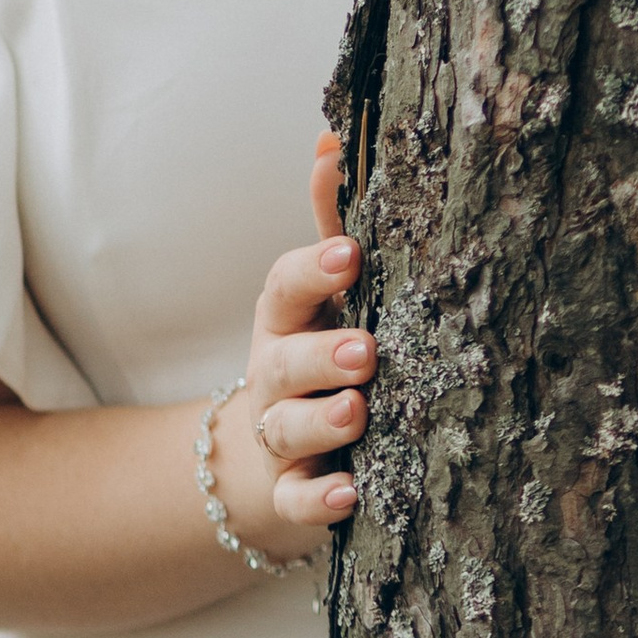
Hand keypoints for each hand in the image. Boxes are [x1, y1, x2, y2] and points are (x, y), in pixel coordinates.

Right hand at [230, 132, 373, 540]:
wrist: (272, 457)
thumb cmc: (314, 351)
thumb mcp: (324, 290)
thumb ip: (331, 222)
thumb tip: (336, 135)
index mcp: (286, 320)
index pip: (285, 287)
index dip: (314, 270)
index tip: (353, 253)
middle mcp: (276, 376)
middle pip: (281, 361)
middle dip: (319, 355)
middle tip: (365, 351)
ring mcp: (279, 438)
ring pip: (288, 430)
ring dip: (319, 421)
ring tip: (358, 411)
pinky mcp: (290, 493)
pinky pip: (295, 501)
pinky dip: (316, 500)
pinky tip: (348, 494)